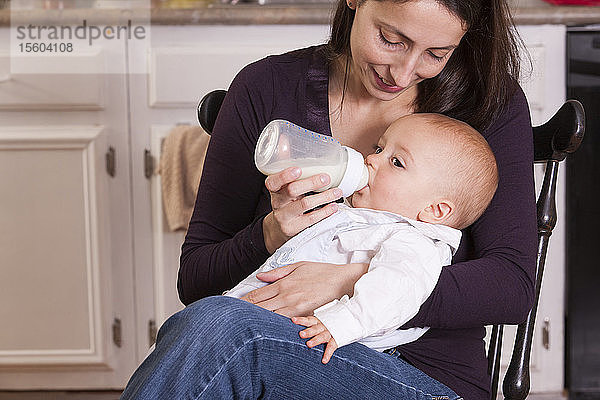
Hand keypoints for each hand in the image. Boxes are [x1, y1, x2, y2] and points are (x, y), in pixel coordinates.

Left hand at [240, 262, 368, 316]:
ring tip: (241, 326)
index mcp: (283, 283)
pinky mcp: (304, 316)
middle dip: (244, 313)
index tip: (231, 305)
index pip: (256, 294)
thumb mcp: (298, 266)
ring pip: (269, 317)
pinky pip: (284, 323)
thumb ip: (277, 272)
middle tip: (229, 319)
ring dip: (255, 321)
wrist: (343, 281)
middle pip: (259, 308)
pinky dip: (273, 326)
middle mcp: (286, 296)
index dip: (242, 301)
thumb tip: (260, 277)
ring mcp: (295, 308)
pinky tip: (264, 330)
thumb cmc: (321, 272)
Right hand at [262, 167, 342, 253]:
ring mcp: (284, 217)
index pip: (273, 181)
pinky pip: (311, 220)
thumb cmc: (286, 199)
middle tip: (326, 177)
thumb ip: (285, 163)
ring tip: (337, 191)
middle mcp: (277, 203)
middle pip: (292, 191)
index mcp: (274, 189)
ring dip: (324, 197)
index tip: (298, 169)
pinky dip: (325, 212)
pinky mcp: (293, 229)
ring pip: (304, 205)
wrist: (280, 227)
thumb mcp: (283, 184)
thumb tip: (285, 140)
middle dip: (311, 183)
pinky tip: (334, 206)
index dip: (284, 175)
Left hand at [292, 316, 337, 363]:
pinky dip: (328, 354)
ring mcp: (330, 333)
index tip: (293, 320)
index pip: (308, 320)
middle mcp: (323, 326)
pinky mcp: (336, 339)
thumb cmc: (326, 326)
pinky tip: (324, 360)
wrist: (343, 323)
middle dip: (308, 331)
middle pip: (315, 328)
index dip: (301, 320)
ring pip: (322, 336)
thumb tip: (293, 328)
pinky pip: (331, 347)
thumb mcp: (319, 323)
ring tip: (308, 344)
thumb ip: (309, 327)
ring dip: (316, 340)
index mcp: (317, 322)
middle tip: (301, 334)